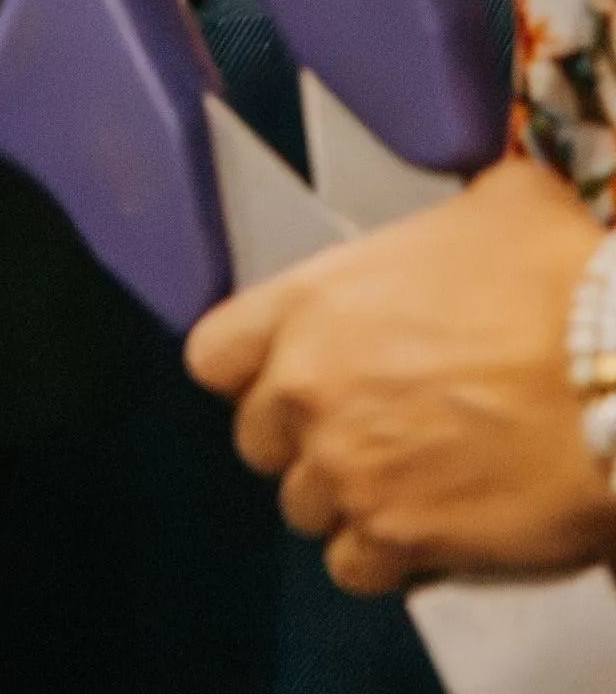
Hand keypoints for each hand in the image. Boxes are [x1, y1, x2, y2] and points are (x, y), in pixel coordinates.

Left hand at [185, 156, 615, 590]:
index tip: (283, 372)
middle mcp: (307, 388)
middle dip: (302, 438)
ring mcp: (346, 469)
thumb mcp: (500, 202)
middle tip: (363, 429)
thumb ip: (450, 222)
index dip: (247, 368)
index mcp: (311, 302)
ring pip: (305, 507)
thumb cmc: (556, 279)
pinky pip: (355, 567)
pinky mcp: (396, 538)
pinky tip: (425, 531)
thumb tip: (478, 218)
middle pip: (258, 440)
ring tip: (404, 481)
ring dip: (345, 498)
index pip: (214, 353)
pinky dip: (384, 558)